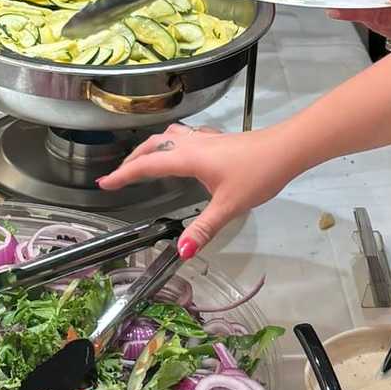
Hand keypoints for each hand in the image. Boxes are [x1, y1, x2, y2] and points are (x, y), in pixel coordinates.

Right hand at [97, 125, 293, 256]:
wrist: (286, 149)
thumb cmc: (258, 173)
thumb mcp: (229, 207)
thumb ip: (203, 229)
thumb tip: (182, 252)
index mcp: (188, 159)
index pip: (146, 165)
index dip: (123, 175)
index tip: (105, 182)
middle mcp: (192, 144)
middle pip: (153, 146)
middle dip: (133, 160)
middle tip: (120, 175)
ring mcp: (206, 139)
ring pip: (169, 137)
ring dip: (151, 148)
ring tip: (143, 161)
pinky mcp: (218, 140)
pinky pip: (185, 137)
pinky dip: (172, 144)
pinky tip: (181, 153)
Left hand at [333, 0, 390, 43]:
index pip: (376, 15)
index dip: (353, 12)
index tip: (334, 9)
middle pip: (377, 23)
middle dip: (358, 15)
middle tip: (338, 5)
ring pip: (385, 29)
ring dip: (370, 18)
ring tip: (354, 7)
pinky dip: (385, 21)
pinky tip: (383, 11)